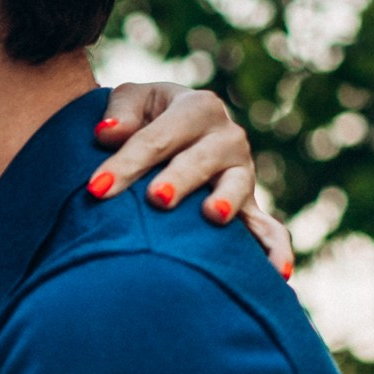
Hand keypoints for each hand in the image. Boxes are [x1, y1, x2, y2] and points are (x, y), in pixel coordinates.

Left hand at [91, 83, 293, 278]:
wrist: (177, 128)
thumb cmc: (147, 116)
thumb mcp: (134, 100)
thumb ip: (121, 112)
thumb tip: (109, 134)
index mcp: (197, 108)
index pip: (158, 137)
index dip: (126, 162)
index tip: (96, 188)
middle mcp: (226, 138)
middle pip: (199, 160)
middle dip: (179, 179)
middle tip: (157, 198)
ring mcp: (241, 173)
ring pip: (236, 187)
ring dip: (226, 201)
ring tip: (213, 216)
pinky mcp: (248, 206)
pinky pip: (267, 229)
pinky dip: (274, 249)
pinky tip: (276, 274)